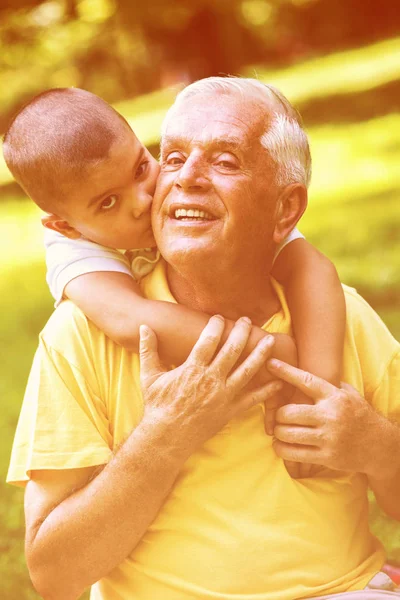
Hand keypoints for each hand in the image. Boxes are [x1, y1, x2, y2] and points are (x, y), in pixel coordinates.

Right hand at [139, 316, 282, 458]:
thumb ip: (149, 350)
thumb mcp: (149, 376)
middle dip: (241, 333)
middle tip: (247, 321)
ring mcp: (223, 396)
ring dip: (260, 355)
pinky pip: (252, 399)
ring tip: (269, 341)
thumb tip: (143, 327)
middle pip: (231, 351)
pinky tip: (278, 381)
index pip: (208, 341)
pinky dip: (266, 390)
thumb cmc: (157, 406)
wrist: (166, 437)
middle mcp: (211, 380)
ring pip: (247, 371)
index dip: (215, 326)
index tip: (220, 317)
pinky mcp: (230, 411)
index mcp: (192, 369)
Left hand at [267, 358, 388, 477]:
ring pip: (288, 434)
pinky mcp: (327, 457)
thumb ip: (328, 384)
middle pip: (289, 412)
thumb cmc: (359, 415)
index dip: (286, 372)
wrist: (380, 445)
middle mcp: (330, 416)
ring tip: (278, 431)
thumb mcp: (349, 394)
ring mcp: (328, 437)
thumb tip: (305, 371)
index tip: (270, 364)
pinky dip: (281, 449)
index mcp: (334, 397)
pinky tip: (281, 446)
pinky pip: (294, 454)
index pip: (306, 381)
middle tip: (279, 417)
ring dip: (278, 433)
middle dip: (278, 414)